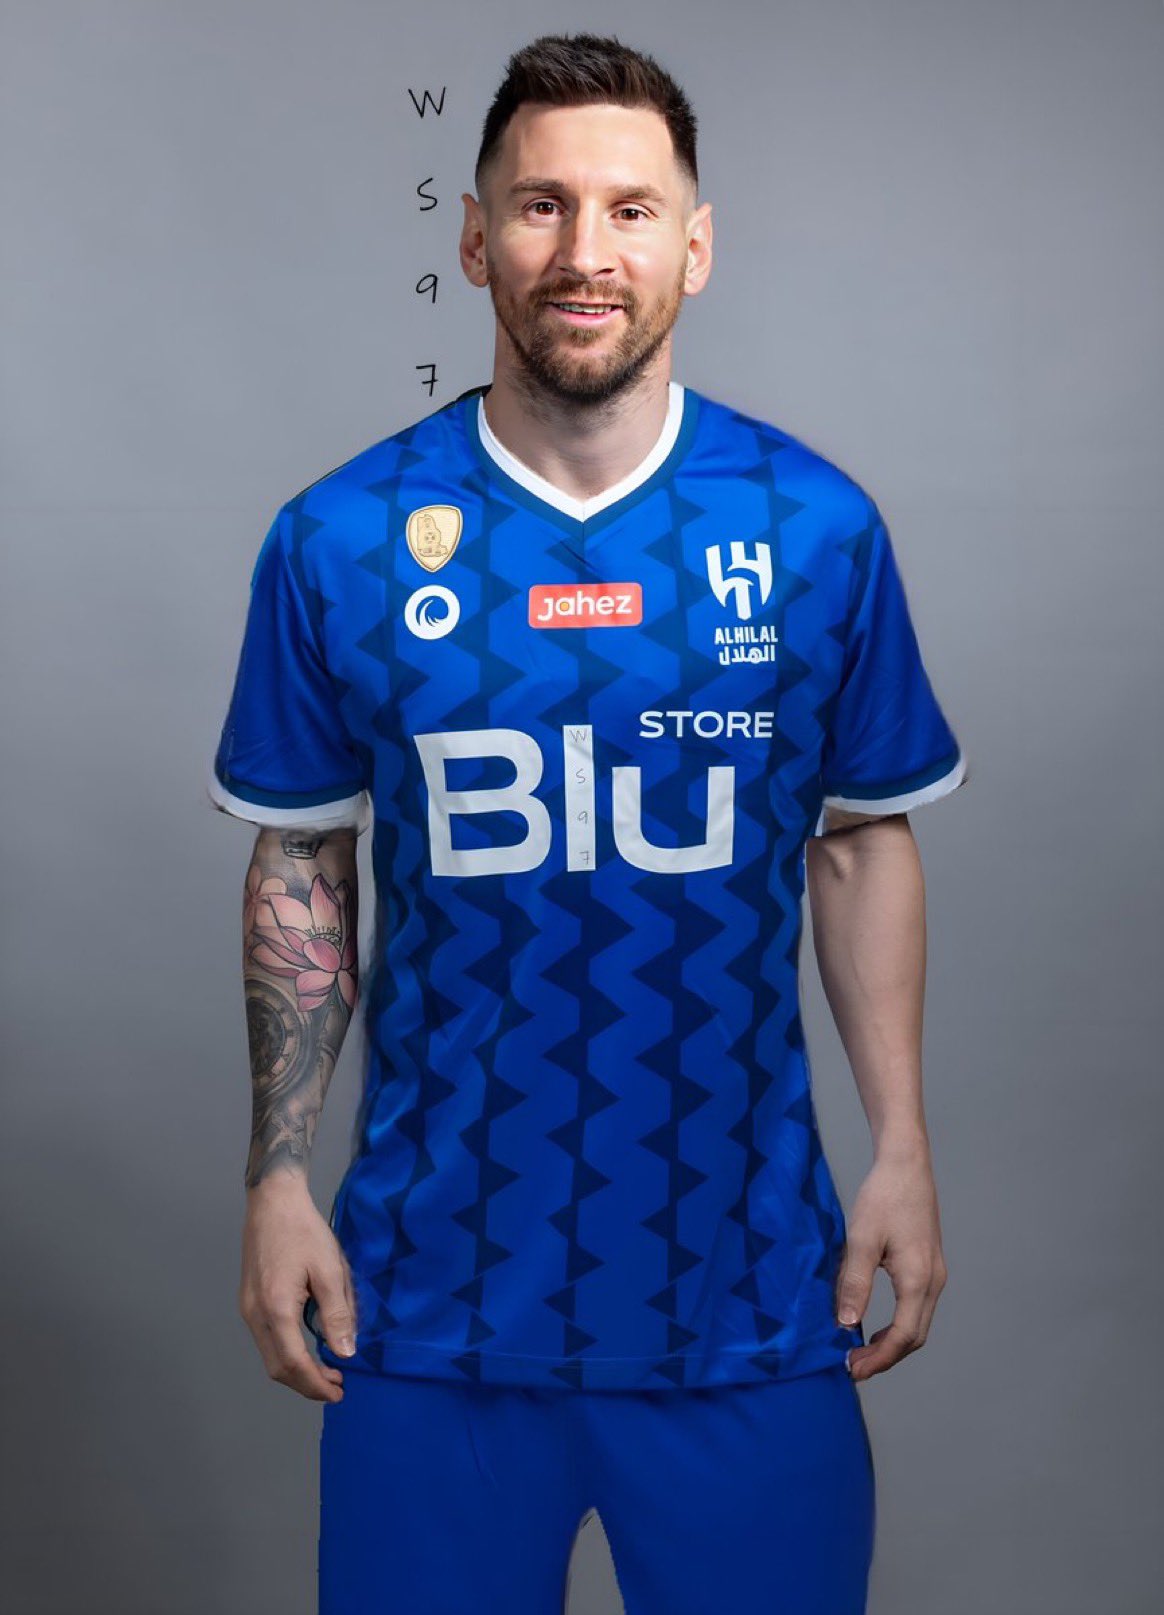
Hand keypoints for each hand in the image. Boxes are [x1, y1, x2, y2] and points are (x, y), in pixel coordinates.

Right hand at [239, 1175, 358, 1402]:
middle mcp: (256, 1314)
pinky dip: (287, 1352)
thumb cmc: (304, 1231)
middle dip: (306, 1384)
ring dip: (296, 1370)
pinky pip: (266, 1339)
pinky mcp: (249, 1301)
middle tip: (336, 1386)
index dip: (316, 1384)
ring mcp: (248, 1308)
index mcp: (277, 1308)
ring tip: (326, 1369)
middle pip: (278, 1368)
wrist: (273, 1202)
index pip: (294, 1364)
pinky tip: (308, 1346)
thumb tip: (345, 1352)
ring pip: (270, 1356)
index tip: (339, 1391)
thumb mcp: (330, 1269)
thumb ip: (338, 1314)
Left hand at [836, 1144, 947, 1382]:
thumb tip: (846, 1324)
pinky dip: (897, 1324)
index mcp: (918, 1279)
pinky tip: (874, 1324)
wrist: (906, 1163)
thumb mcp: (861, 1239)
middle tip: (852, 1366)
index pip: (902, 1336)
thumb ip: (854, 1283)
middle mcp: (933, 1281)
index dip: (877, 1359)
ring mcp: (934, 1273)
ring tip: (860, 1350)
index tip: (851, 1369)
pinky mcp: (928, 1264)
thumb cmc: (883, 1196)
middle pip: (914, 1337)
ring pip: (917, 1323)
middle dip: (884, 1357)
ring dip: (891, 1343)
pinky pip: (916, 1307)